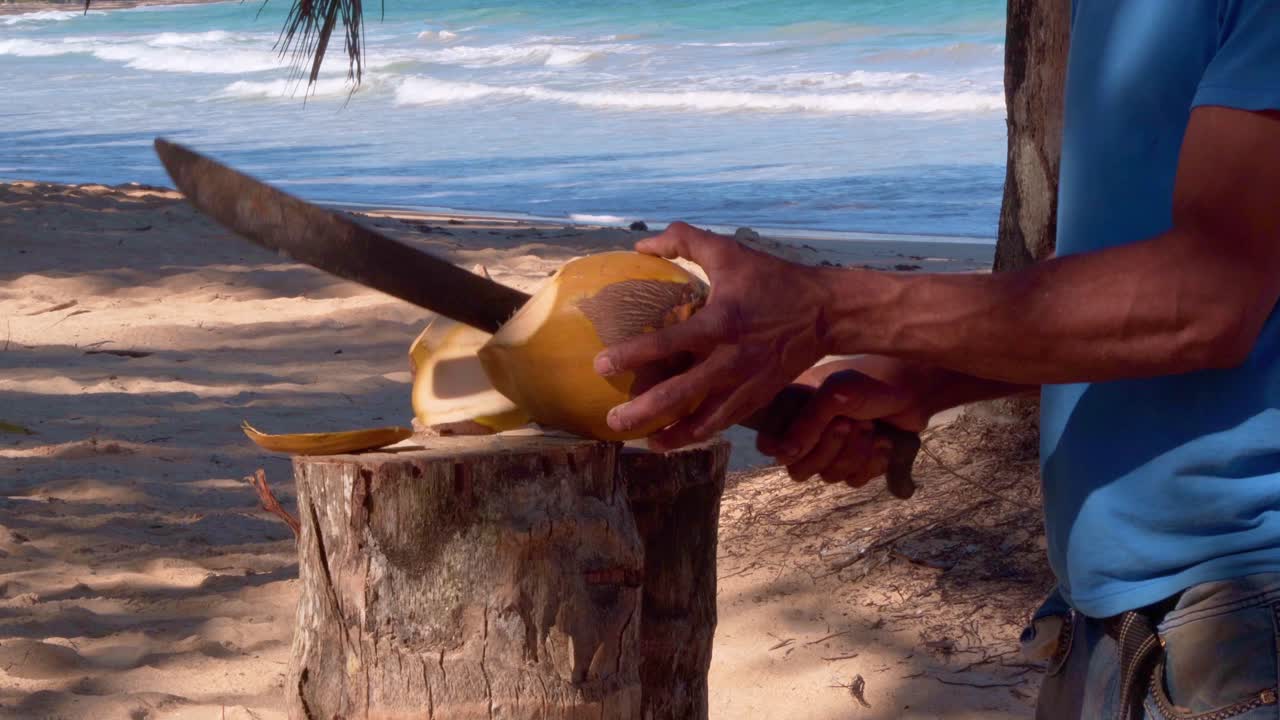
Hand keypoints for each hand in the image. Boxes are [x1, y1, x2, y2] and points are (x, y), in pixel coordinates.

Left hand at [594, 222, 832, 449]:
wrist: (826, 313)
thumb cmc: (774, 280)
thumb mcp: (730, 252)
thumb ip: (685, 240)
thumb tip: (642, 247)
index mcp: (721, 322)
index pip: (668, 343)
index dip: (632, 355)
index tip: (601, 365)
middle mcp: (731, 360)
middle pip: (680, 395)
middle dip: (643, 412)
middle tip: (612, 421)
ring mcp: (745, 384)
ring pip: (702, 421)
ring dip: (670, 434)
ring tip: (641, 441)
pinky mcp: (757, 398)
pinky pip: (721, 423)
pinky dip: (696, 434)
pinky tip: (673, 439)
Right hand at [757, 360, 931, 486]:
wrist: (916, 392)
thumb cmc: (872, 383)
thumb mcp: (835, 394)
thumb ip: (805, 423)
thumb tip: (782, 455)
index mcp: (791, 408)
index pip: (768, 444)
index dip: (787, 446)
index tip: (809, 434)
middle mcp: (806, 430)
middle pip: (798, 468)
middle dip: (830, 449)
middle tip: (851, 424)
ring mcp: (831, 448)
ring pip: (827, 476)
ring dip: (855, 454)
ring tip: (872, 429)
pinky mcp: (855, 462)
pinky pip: (852, 481)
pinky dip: (872, 464)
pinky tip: (884, 443)